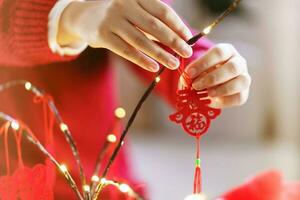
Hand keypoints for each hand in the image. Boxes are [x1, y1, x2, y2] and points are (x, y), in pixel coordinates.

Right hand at [57, 0, 192, 71]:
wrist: (84, 16)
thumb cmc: (117, 15)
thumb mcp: (134, 10)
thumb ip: (152, 22)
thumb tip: (177, 39)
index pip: (162, 11)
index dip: (177, 24)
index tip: (189, 37)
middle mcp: (124, 5)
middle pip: (154, 25)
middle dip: (173, 40)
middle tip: (187, 52)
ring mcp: (112, 20)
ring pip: (141, 40)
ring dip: (160, 53)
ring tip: (174, 64)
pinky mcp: (102, 35)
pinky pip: (126, 50)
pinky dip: (141, 60)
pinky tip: (154, 67)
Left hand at [184, 44, 250, 107]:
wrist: (210, 87)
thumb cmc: (203, 74)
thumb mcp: (196, 71)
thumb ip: (191, 74)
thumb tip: (186, 80)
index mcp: (227, 51)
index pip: (219, 52)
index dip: (203, 63)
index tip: (189, 73)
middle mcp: (239, 62)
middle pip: (232, 67)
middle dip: (212, 78)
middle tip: (196, 86)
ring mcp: (244, 77)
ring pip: (241, 81)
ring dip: (222, 89)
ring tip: (207, 93)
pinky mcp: (244, 93)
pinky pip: (239, 97)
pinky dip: (224, 101)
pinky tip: (213, 100)